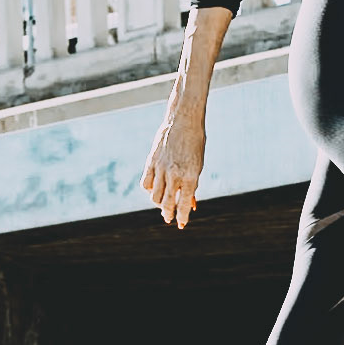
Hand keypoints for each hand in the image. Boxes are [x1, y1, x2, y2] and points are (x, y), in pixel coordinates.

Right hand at [141, 102, 205, 227]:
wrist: (184, 121)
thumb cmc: (195, 144)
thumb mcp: (198, 165)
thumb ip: (192, 185)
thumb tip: (190, 203)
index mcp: (190, 176)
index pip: (184, 204)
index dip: (182, 216)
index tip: (181, 224)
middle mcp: (174, 174)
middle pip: (167, 203)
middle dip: (168, 214)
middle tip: (168, 218)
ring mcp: (161, 168)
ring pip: (154, 195)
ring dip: (158, 203)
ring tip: (162, 204)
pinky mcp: (151, 161)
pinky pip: (145, 182)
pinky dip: (149, 190)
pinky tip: (153, 190)